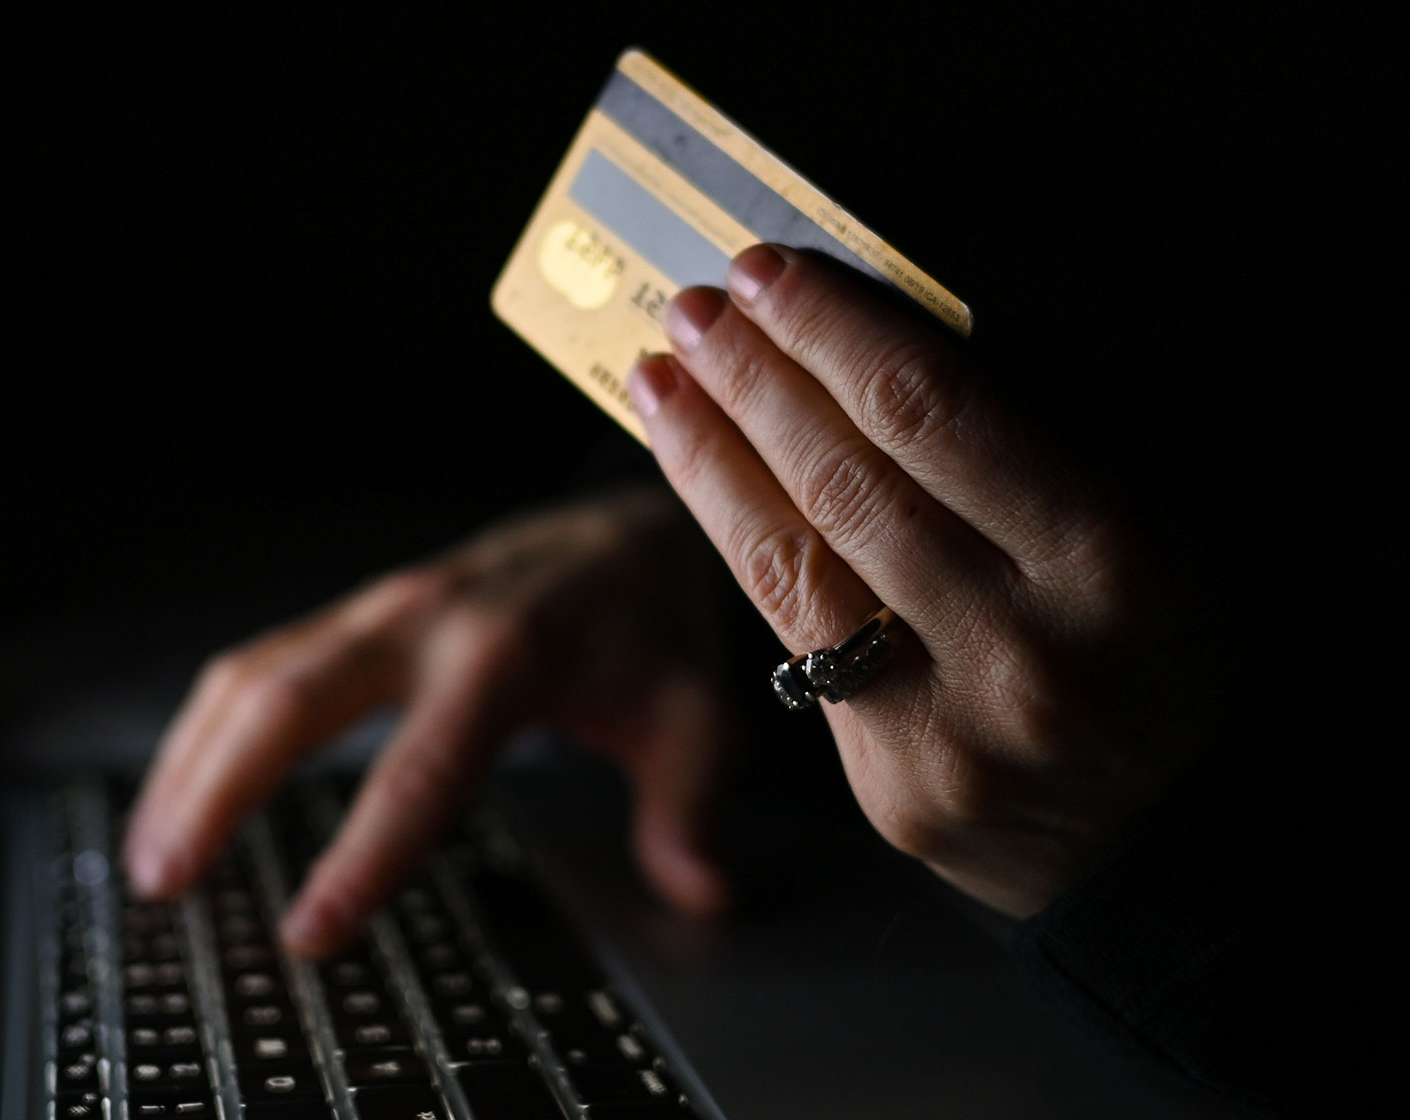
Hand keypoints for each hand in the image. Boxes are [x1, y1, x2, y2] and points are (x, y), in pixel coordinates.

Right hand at [123, 486, 732, 954]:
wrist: (622, 529)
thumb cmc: (649, 624)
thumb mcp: (693, 713)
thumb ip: (688, 806)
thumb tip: (699, 888)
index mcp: (507, 657)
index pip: (419, 771)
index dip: (362, 856)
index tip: (312, 929)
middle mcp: (423, 622)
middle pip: (289, 700)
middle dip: (218, 792)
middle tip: (169, 882)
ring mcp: (379, 608)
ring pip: (255, 675)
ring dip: (192, 760)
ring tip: (155, 853)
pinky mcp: (358, 612)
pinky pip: (263, 661)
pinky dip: (211, 725)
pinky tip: (190, 783)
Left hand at [627, 245, 1211, 916]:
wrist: (1192, 838)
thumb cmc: (1179, 654)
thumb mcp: (1163, 518)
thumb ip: (1035, 433)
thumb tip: (883, 338)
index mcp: (1109, 558)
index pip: (932, 412)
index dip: (833, 330)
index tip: (771, 273)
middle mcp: (1023, 648)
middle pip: (845, 481)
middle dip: (754, 378)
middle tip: (694, 307)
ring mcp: (950, 733)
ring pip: (795, 566)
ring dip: (712, 458)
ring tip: (663, 381)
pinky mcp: (894, 790)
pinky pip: (801, 648)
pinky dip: (746, 552)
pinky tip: (705, 485)